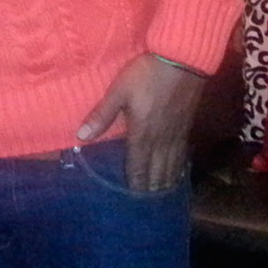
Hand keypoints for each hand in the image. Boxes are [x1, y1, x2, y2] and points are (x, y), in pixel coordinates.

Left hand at [76, 53, 206, 191]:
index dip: (135, 184)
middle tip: (147, 207)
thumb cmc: (147, 74)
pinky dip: (179, 168)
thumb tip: (81, 137)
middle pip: (156, 172)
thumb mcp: (119, 91)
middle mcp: (160, 140)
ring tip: (162, 196)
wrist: (182, 60)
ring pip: (172, 166)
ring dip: (166, 182)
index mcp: (142, 134)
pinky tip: (178, 172)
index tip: (131, 200)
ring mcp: (176, 134)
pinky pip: (182, 154)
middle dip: (151, 189)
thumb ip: (102, 115)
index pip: (137, 167)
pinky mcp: (186, 126)